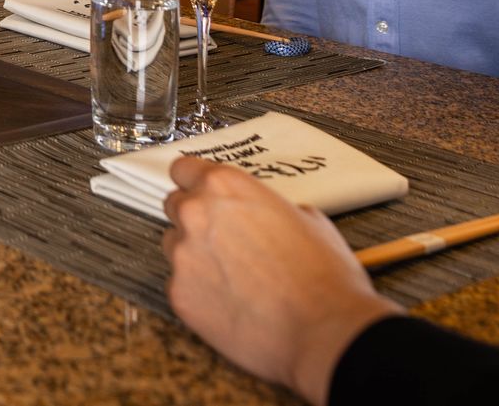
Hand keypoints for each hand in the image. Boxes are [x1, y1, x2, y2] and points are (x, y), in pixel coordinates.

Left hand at [161, 157, 400, 405]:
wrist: (323, 331)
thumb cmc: (322, 277)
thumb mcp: (307, 219)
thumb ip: (268, 207)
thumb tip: (264, 214)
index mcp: (224, 187)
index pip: (183, 168)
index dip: (194, 182)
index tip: (200, 192)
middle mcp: (195, 214)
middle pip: (176, 205)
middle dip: (196, 219)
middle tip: (226, 240)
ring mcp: (182, 255)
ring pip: (175, 245)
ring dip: (195, 255)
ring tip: (234, 277)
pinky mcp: (179, 294)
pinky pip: (181, 285)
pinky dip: (200, 291)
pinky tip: (232, 302)